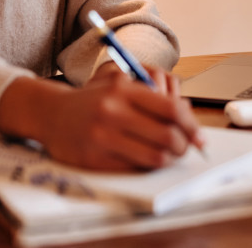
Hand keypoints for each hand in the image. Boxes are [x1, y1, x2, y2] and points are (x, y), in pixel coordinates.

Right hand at [0, 67, 203, 171]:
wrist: (53, 113)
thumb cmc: (93, 98)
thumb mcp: (119, 82)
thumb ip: (151, 93)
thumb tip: (186, 113)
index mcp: (123, 88)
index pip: (171, 109)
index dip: (192, 125)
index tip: (199, 136)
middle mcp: (113, 111)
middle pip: (168, 135)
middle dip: (183, 146)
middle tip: (184, 148)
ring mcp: (103, 136)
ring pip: (156, 156)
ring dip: (169, 159)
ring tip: (167, 155)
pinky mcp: (95, 159)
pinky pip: (135, 168)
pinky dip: (147, 166)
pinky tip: (145, 159)